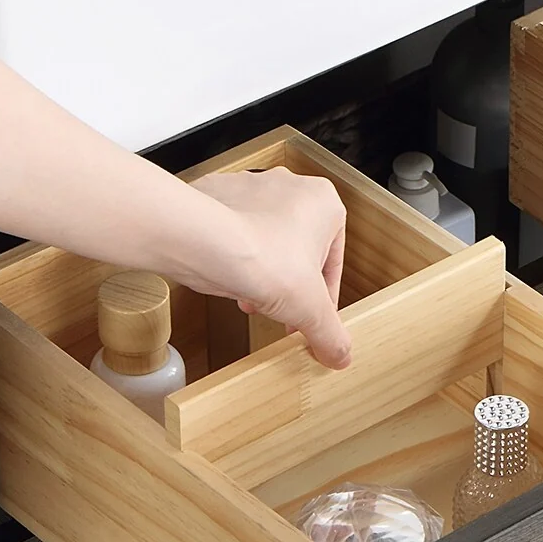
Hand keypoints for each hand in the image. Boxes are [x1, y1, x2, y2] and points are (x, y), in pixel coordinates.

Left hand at [191, 168, 351, 368]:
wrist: (203, 242)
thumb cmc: (261, 258)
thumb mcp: (311, 311)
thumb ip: (332, 335)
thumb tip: (340, 354)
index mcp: (324, 203)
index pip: (333, 263)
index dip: (323, 301)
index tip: (313, 320)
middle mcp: (289, 187)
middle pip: (299, 250)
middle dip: (290, 286)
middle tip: (283, 312)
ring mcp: (251, 187)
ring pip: (266, 240)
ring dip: (264, 274)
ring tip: (253, 300)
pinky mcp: (217, 195)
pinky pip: (233, 231)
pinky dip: (235, 257)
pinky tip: (231, 281)